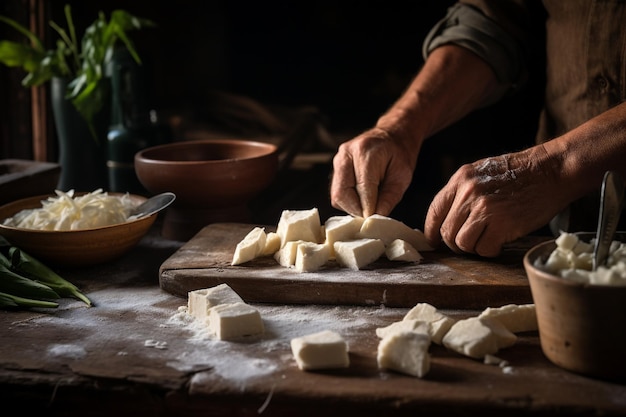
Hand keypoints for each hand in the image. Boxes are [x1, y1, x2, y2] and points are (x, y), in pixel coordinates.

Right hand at [330, 127, 415, 217]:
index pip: (362, 188)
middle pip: (342, 194)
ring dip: (352, 206)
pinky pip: (337, 191)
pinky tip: (363, 197)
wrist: (392, 134)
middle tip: (372, 215)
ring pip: (337, 195)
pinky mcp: (335, 166)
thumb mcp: (403, 176)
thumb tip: (375, 217)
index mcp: (366, 151)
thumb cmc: (400, 153)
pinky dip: (349, 200)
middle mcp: (346, 154)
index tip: (375, 220)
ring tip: (369, 204)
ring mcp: (338, 159)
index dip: (368, 208)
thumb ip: (390, 197)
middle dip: (356, 210)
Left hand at [424, 146, 565, 256]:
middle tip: (471, 242)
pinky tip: (500, 241)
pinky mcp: (502, 224)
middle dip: (455, 243)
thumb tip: (446, 219)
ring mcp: (484, 209)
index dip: (432, 231)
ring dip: (474, 248)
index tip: (435, 241)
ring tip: (488, 239)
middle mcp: (468, 193)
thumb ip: (463, 193)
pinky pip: (484, 249)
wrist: (552, 171)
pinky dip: (491, 250)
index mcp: (461, 179)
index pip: (434, 210)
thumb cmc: (520, 174)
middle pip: (447, 232)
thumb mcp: (482, 173)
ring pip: (462, 243)